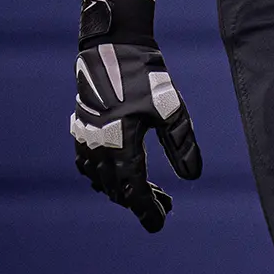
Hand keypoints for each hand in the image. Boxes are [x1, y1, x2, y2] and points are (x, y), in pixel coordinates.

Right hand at [72, 0, 202, 231]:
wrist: (114, 48)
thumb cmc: (147, 77)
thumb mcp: (172, 110)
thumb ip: (181, 145)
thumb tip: (193, 177)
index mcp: (121, 144)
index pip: (133, 189)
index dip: (147, 209)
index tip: (159, 224)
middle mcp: (98, 146)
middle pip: (118, 189)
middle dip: (141, 201)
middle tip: (165, 206)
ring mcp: (85, 138)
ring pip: (101, 179)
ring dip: (122, 190)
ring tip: (148, 193)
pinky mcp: (80, 129)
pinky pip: (87, 165)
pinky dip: (102, 176)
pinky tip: (115, 176)